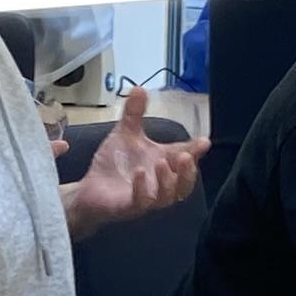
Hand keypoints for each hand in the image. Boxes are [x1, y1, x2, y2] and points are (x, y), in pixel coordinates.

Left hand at [59, 87, 207, 239]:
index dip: (197, 151)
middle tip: (187, 155)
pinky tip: (139, 174)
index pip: (186, 158)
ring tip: (162, 162)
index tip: (204, 141)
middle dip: (189, 171)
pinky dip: (142, 189)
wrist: (90, 188)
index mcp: (163, 164)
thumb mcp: (125, 134)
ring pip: (168, 197)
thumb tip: (139, 88)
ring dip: (168, 181)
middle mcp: (160, 184)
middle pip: (184, 184)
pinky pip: (141, 202)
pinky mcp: (129, 208)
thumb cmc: (113, 165)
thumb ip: (134, 114)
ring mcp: (146, 198)